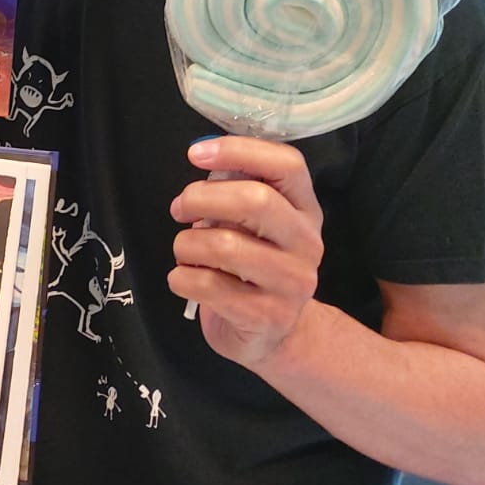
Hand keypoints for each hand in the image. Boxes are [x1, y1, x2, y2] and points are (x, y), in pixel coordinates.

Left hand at [168, 136, 323, 368]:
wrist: (271, 333)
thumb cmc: (250, 263)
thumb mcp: (250, 223)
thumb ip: (234, 190)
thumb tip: (202, 155)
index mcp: (304, 209)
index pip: (287, 164)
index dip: (239, 151)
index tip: (194, 154)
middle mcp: (306, 243)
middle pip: (255, 201)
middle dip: (201, 198)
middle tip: (178, 209)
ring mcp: (292, 283)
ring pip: (224, 246)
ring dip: (186, 244)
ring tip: (185, 251)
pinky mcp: (267, 316)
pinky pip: (208, 286)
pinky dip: (181, 278)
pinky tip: (185, 279)